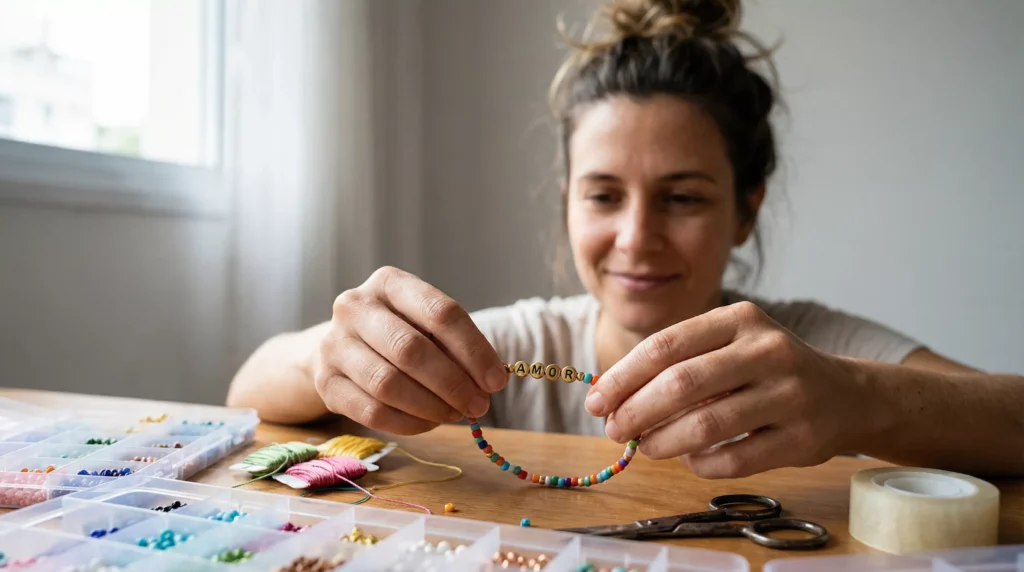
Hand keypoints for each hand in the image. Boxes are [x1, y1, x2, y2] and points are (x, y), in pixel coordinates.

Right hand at [313, 266, 507, 434]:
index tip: (496, 381)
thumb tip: (490, 381)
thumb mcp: (424, 324)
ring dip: (432, 406)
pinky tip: (430, 423)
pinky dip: (409, 423)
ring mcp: (333, 344)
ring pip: (388, 384)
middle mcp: (355, 306)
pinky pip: (371, 412)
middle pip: (411, 350)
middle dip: (453, 383)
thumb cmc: (397, 332)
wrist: (340, 347)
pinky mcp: (325, 382)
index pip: (440, 312)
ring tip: (456, 414)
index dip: (473, 350)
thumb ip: (454, 346)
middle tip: (480, 405)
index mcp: (389, 282)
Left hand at [584, 301, 874, 477]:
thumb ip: (679, 363)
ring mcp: (789, 394)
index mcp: (740, 318)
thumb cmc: (767, 370)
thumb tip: (612, 400)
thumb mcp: (730, 345)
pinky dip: (700, 464)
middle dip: (636, 411)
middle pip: (681, 384)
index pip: (665, 345)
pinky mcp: (802, 438)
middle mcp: (767, 350)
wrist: (847, 395)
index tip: (595, 401)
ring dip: (663, 442)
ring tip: (644, 447)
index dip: (622, 377)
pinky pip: (734, 459)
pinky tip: (688, 459)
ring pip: (706, 425)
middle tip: (614, 430)